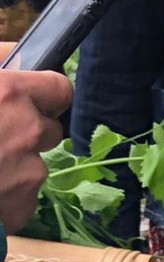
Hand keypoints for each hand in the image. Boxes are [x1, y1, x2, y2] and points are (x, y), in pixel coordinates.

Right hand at [0, 69, 72, 232]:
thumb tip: (17, 55)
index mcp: (10, 94)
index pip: (60, 88)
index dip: (44, 99)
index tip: (27, 105)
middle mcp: (27, 130)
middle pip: (48, 130)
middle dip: (25, 137)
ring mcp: (27, 170)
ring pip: (34, 166)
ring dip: (12, 171)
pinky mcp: (21, 206)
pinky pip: (22, 200)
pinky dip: (5, 202)